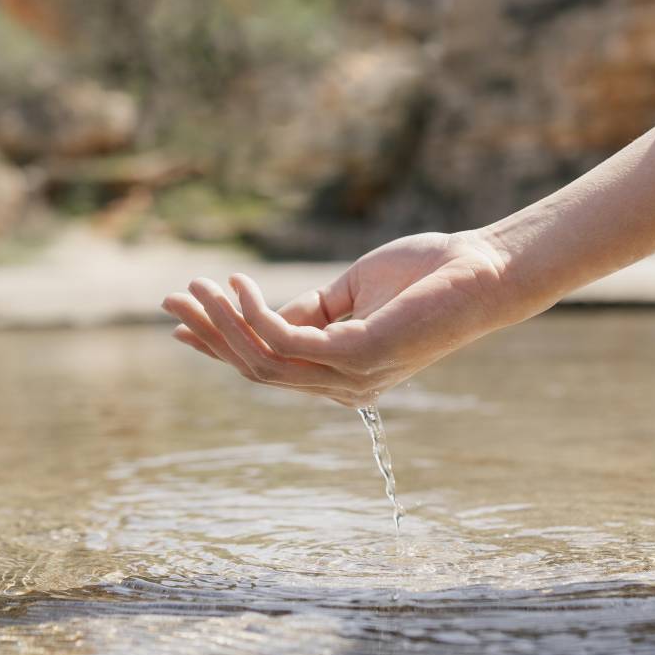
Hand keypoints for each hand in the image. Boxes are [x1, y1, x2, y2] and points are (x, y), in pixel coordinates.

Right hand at [161, 231, 508, 406]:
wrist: (484, 269)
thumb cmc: (427, 275)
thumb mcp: (350, 292)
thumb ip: (307, 310)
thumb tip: (257, 311)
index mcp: (340, 373)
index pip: (268, 366)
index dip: (220, 344)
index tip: (180, 321)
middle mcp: (342, 385)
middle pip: (255, 369)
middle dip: (209, 334)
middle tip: (170, 299)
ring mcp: (350, 377)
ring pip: (263, 360)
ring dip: (221, 322)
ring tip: (196, 285)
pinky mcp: (359, 357)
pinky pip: (286, 341)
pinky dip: (254, 313)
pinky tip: (238, 285)